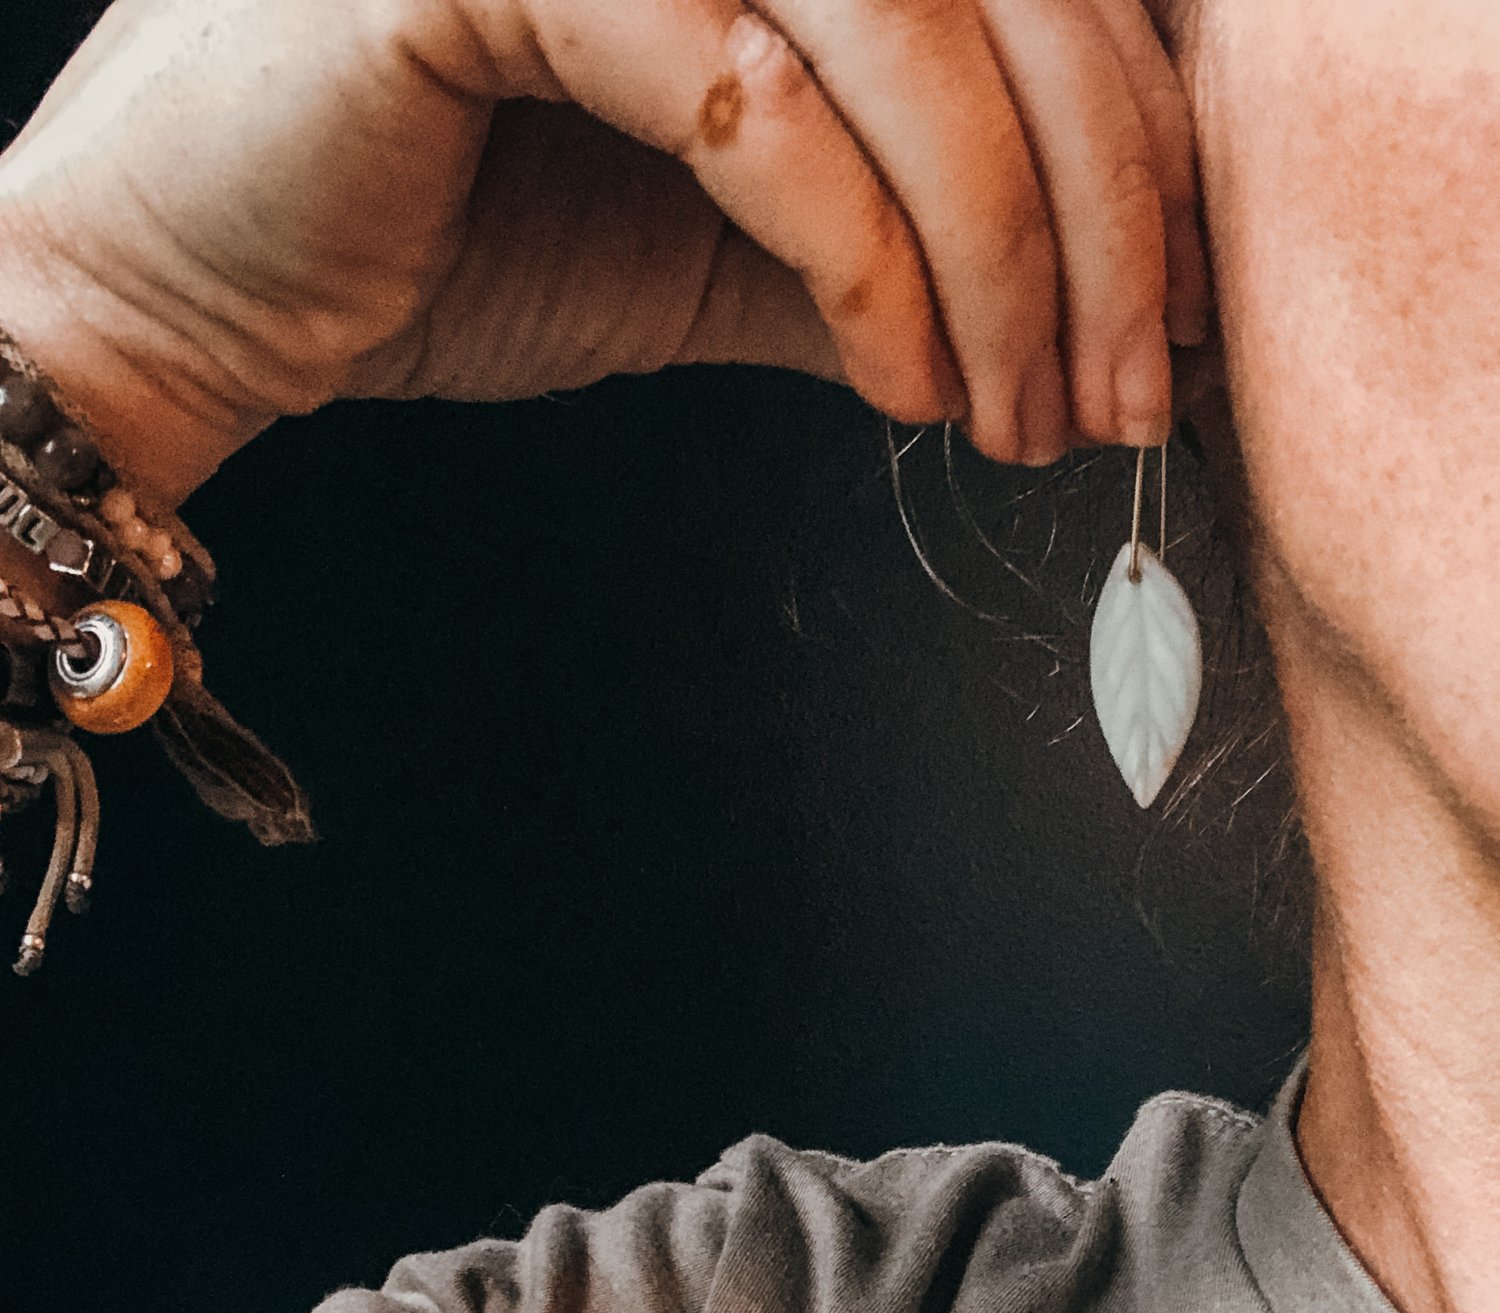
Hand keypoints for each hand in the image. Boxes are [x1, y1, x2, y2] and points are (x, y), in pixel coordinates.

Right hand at [0, 0, 1207, 503]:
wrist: (203, 292)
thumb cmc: (452, 243)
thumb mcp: (732, 245)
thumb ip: (895, 240)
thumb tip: (1084, 308)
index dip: (1139, 144)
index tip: (1176, 319)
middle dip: (1106, 217)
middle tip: (1129, 395)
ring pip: (909, 31)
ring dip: (1001, 254)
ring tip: (1017, 416)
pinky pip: (755, 102)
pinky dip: (865, 258)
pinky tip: (905, 382)